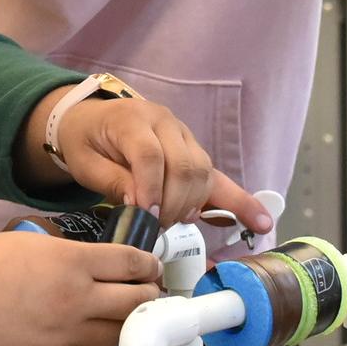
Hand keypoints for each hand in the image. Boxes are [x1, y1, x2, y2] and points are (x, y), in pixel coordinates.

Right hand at [0, 231, 161, 345]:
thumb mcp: (29, 242)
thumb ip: (67, 254)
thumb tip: (92, 264)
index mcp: (72, 261)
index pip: (132, 263)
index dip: (148, 265)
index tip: (150, 266)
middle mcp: (76, 298)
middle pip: (136, 300)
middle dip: (149, 294)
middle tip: (148, 291)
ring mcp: (65, 333)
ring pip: (119, 334)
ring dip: (128, 324)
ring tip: (125, 316)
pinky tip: (94, 340)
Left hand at [43, 93, 273, 232]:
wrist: (89, 122)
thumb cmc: (84, 142)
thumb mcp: (85, 163)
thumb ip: (113, 182)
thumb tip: (141, 207)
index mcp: (133, 119)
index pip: (150, 154)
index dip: (149, 188)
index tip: (144, 216)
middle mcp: (165, 122)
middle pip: (183, 164)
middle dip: (172, 203)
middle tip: (154, 225)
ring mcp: (184, 136)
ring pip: (202, 171)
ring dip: (190, 205)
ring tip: (171, 222)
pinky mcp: (195, 154)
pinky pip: (219, 178)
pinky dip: (240, 201)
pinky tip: (262, 221)